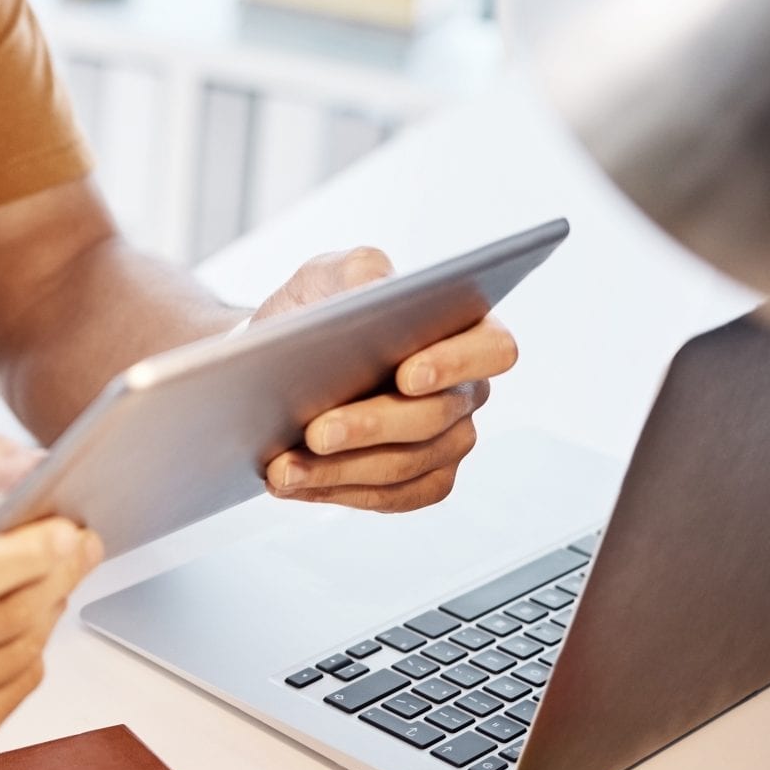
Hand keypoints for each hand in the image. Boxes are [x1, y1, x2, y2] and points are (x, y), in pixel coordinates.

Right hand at [0, 434, 102, 766]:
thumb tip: (35, 464)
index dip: (26, 553)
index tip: (66, 529)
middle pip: (1, 618)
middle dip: (57, 573)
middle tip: (79, 543)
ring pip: (19, 654)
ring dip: (50, 608)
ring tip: (46, 578)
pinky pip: (17, 691)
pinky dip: (33, 651)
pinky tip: (17, 625)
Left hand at [252, 247, 516, 511]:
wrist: (277, 359)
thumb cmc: (317, 309)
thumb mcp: (331, 273)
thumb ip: (360, 271)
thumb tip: (373, 293)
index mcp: (465, 329)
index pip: (492, 348)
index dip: (455, 363)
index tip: (406, 374)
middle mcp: (466, 391)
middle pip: (435, 417)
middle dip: (371, 426)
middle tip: (316, 431)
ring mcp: (448, 442)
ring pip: (406, 465)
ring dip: (340, 469)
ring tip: (284, 467)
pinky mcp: (420, 482)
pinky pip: (390, 498)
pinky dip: (338, 491)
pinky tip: (295, 483)